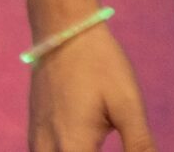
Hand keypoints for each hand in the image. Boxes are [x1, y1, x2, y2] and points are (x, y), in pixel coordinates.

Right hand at [28, 25, 157, 150]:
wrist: (65, 33)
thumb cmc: (100, 66)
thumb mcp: (127, 103)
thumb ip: (138, 143)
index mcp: (73, 147)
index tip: (133, 150)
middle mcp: (47, 151)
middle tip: (106, 141)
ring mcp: (37, 143)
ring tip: (98, 142)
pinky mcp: (34, 133)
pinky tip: (85, 145)